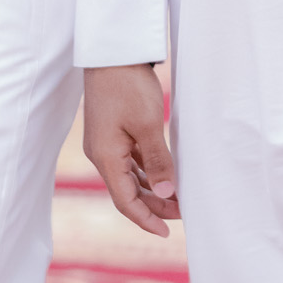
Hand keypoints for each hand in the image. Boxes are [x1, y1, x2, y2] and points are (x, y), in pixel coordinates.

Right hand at [83, 64, 178, 236]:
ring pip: (128, 176)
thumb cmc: (128, 85)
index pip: (125, 201)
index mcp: (104, 157)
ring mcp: (105, 142)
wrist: (112, 50)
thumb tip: (168, 193)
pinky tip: (164, 174)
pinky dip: (146, 171)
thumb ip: (158, 161)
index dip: (146, 219)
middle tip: (182, 213)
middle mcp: (100, 154)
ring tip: (177, 197)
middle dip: (153, 205)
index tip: (167, 232)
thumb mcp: (149, 125)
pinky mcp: (112, 131)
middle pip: (126, 191)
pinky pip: (129, 160)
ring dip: (151, 189)